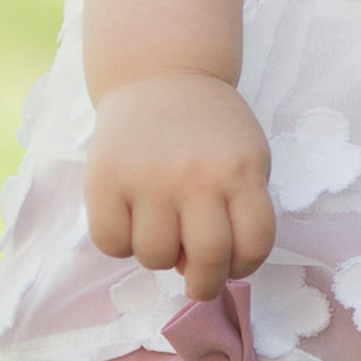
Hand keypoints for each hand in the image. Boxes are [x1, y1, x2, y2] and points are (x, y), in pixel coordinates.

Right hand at [83, 71, 275, 302]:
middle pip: (209, 258)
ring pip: (155, 257)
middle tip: (198, 281)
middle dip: (206, 284)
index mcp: (241, 169)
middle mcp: (197, 176)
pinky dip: (122, 244)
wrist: (162, 76)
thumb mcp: (243, 157)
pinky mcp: (105, 181)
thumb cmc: (209, 129)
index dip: (246, 266)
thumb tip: (200, 273)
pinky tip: (132, 217)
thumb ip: (237, 210)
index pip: (255, 242)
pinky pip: (112, 245)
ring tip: (163, 226)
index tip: (234, 265)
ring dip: (160, 256)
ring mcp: (148, 179)